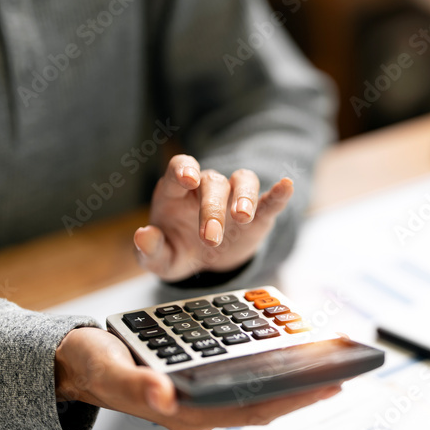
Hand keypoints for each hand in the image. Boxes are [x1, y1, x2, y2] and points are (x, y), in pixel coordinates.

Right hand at [55, 328, 341, 429]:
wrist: (74, 360)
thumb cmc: (92, 365)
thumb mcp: (109, 370)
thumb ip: (136, 385)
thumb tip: (167, 393)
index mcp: (185, 409)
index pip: (252, 408)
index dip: (294, 397)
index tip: (329, 382)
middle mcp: (198, 405)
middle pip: (264, 400)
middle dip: (305, 386)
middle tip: (341, 366)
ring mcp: (199, 392)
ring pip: (256, 387)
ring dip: (289, 374)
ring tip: (322, 355)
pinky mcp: (196, 375)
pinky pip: (240, 372)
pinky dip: (265, 360)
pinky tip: (281, 344)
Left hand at [133, 154, 293, 281]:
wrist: (206, 262)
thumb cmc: (179, 250)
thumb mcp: (161, 259)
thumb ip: (149, 250)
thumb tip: (143, 235)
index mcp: (177, 191)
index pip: (180, 167)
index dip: (184, 169)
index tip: (188, 178)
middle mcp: (206, 187)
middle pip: (213, 182)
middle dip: (212, 209)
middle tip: (210, 238)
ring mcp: (233, 198)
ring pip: (242, 181)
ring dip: (243, 196)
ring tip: (243, 216)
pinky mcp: (257, 215)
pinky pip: (268, 199)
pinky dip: (278, 193)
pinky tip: (287, 186)